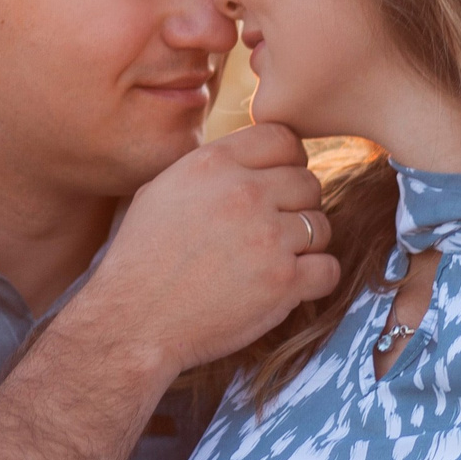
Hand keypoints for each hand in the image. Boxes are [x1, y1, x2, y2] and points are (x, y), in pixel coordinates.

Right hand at [64, 124, 339, 375]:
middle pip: (309, 182)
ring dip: (306, 245)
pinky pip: (328, 269)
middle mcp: (244, 193)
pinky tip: (289, 286)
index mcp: (213, 164)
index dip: (288, 162)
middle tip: (273, 231)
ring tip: (272, 261)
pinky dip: (315, 279)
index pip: (283, 138)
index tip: (277, 186)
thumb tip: (247, 157)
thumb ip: (209, 168)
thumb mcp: (161, 190)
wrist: (132, 322)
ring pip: (322, 225)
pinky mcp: (283, 282)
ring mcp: (267, 237)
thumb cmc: (140, 260)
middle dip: (297, 206)